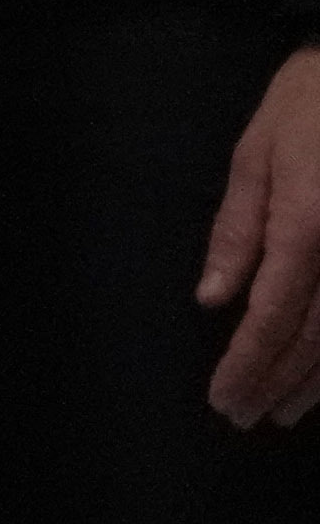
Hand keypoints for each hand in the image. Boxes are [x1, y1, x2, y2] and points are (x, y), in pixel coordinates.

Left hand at [200, 44, 319, 425]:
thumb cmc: (311, 106)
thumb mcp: (256, 157)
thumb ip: (238, 231)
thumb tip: (213, 300)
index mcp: (310, 224)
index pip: (275, 314)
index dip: (248, 364)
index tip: (223, 400)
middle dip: (281, 382)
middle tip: (247, 418)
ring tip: (289, 412)